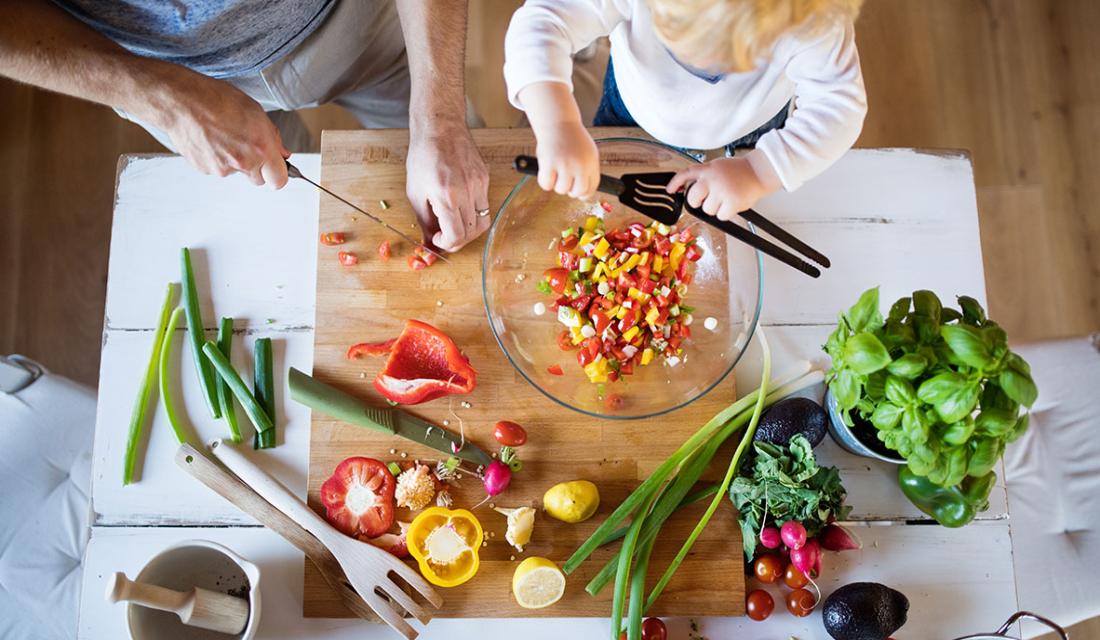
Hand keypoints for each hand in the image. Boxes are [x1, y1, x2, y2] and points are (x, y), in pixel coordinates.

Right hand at [151, 74, 288, 187]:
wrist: (180, 101)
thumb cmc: (216, 99)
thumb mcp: (255, 111)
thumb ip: (272, 137)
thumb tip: (282, 153)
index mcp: (261, 147)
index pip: (279, 180)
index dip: (277, 174)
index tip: (274, 168)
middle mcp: (244, 162)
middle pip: (258, 180)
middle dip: (256, 167)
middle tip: (246, 145)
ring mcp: (223, 169)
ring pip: (236, 172)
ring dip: (234, 161)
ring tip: (223, 135)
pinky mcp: (205, 169)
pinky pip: (217, 168)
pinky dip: (216, 158)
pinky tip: (210, 139)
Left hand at [405, 125, 490, 251]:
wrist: (440, 128)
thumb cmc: (423, 156)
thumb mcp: (415, 193)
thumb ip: (424, 222)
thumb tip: (429, 243)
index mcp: (446, 196)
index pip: (456, 235)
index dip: (447, 244)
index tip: (438, 240)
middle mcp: (467, 192)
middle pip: (472, 233)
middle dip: (458, 240)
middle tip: (446, 236)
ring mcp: (479, 184)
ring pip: (483, 222)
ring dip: (469, 230)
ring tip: (455, 224)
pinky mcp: (485, 178)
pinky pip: (485, 205)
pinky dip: (473, 213)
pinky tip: (460, 207)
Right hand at [533, 121, 599, 198]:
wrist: (558, 121)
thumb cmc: (571, 137)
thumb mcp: (587, 152)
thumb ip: (587, 170)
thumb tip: (584, 194)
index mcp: (591, 162)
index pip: (592, 187)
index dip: (584, 193)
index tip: (578, 194)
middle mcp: (580, 164)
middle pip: (577, 192)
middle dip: (571, 191)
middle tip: (565, 182)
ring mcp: (565, 164)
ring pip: (561, 189)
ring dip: (556, 184)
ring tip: (555, 171)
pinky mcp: (549, 163)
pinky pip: (546, 184)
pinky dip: (544, 181)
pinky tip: (546, 171)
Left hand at [666, 157, 772, 219]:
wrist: (759, 172)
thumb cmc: (740, 171)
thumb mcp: (718, 166)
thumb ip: (704, 175)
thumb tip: (688, 188)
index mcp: (708, 169)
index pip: (686, 174)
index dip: (675, 182)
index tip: (670, 190)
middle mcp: (712, 179)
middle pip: (692, 199)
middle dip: (698, 202)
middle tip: (709, 199)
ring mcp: (721, 191)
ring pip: (707, 210)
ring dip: (715, 208)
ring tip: (726, 198)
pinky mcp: (731, 202)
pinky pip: (720, 216)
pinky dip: (726, 214)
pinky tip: (732, 204)